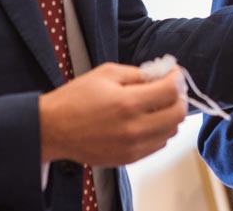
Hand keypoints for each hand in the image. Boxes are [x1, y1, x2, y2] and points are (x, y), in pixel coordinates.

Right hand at [38, 63, 185, 165]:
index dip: (177, 78)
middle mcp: (134, 128)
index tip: (174, 73)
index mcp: (128, 103)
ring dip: (170, 115)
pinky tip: (147, 120)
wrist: (53, 129)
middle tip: (170, 88)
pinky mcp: (128, 159)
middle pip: (178, 114)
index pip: (171, 91)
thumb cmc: (75, 98)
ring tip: (157, 104)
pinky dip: (159, 131)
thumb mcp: (106, 73)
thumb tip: (161, 75)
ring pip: (170, 132)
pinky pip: (157, 145)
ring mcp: (132, 147)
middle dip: (179, 97)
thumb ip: (137, 73)